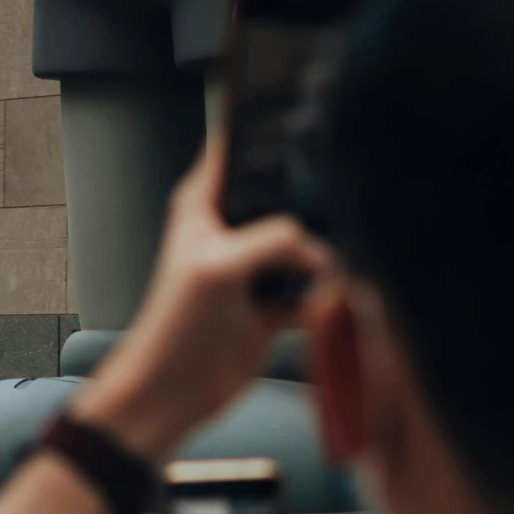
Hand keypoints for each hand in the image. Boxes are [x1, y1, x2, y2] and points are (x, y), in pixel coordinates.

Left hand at [78, 138, 328, 462]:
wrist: (173, 392)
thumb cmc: (174, 327)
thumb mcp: (220, 266)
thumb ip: (271, 239)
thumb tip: (318, 245)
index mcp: (204, 203)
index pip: (237, 148)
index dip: (266, 133)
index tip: (304, 121)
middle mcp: (231, 227)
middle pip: (282, 194)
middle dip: (310, 197)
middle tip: (339, 200)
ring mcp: (254, 264)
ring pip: (302, 239)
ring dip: (322, 248)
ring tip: (340, 254)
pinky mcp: (273, 301)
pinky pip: (310, 285)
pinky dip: (322, 290)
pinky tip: (330, 295)